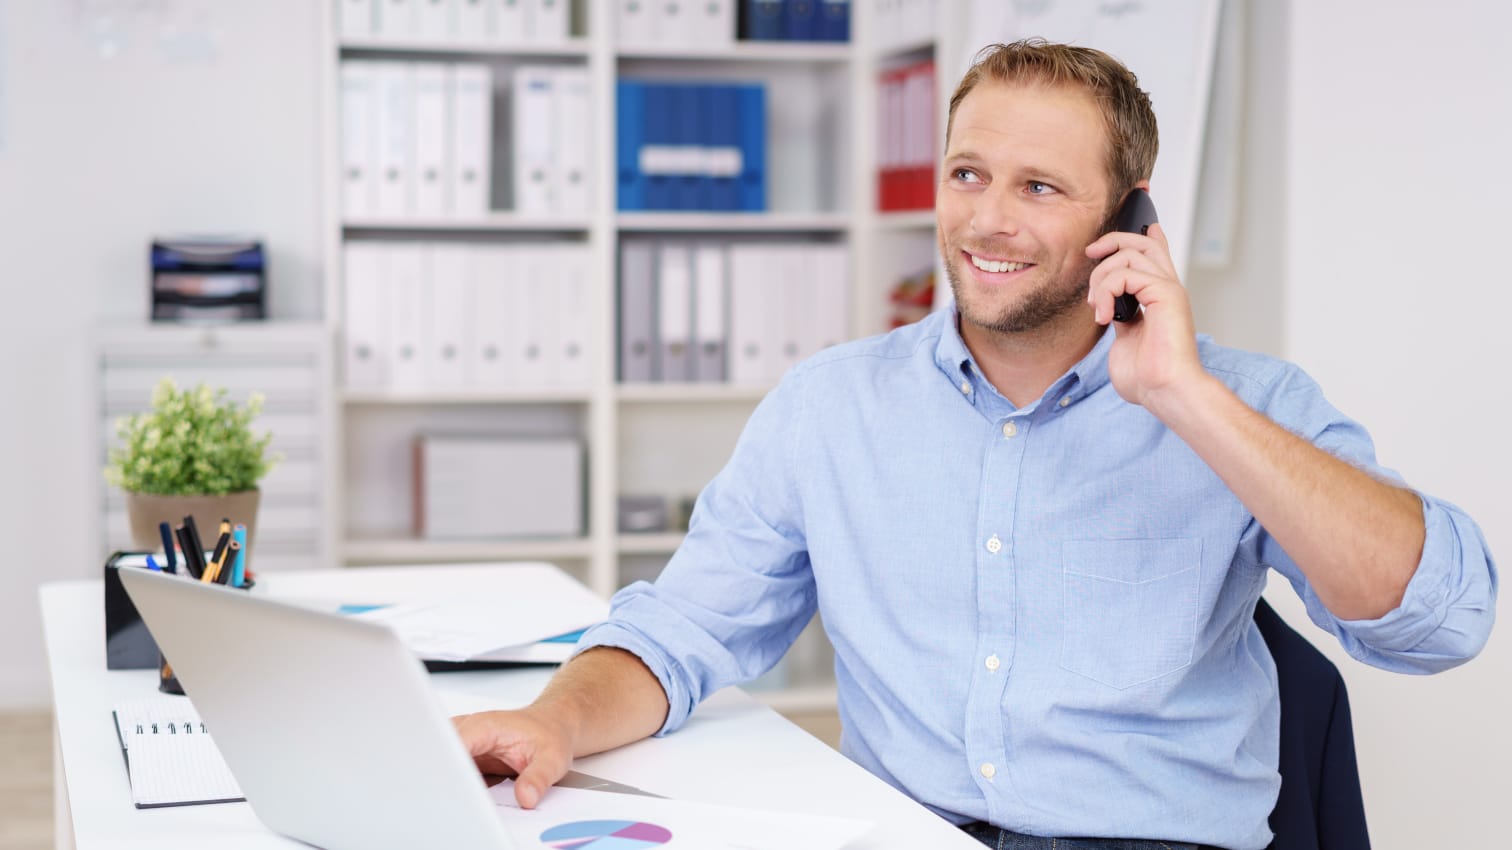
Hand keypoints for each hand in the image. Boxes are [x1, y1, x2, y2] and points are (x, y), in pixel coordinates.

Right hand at [452, 707, 575, 808]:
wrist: (552, 725)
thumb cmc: (551, 735)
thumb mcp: (552, 759)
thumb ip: (538, 778)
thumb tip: (525, 797)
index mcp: (485, 726)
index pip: (452, 744)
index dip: (447, 766)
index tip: (451, 787)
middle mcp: (470, 730)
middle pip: (439, 752)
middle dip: (441, 775)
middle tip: (454, 798)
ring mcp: (465, 741)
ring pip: (441, 759)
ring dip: (446, 778)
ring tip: (459, 796)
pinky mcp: (465, 753)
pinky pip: (450, 768)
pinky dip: (454, 782)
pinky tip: (464, 793)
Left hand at [1084, 222, 1205, 409]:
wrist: (1164, 390)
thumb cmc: (1147, 377)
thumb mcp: (1125, 339)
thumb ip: (1120, 318)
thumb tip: (1109, 309)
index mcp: (1160, 299)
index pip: (1155, 254)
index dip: (1138, 236)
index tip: (1110, 240)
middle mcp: (1167, 289)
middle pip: (1143, 242)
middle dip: (1112, 240)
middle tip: (1090, 254)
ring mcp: (1168, 289)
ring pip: (1129, 253)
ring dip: (1101, 278)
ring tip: (1097, 307)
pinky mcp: (1165, 293)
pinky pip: (1125, 273)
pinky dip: (1106, 291)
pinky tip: (1104, 315)